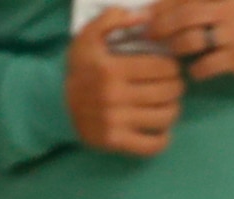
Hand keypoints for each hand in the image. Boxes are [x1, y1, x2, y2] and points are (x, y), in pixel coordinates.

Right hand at [66, 18, 185, 149]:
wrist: (57, 103)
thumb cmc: (81, 68)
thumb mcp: (89, 36)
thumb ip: (112, 19)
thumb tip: (145, 18)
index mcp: (111, 68)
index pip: (161, 67)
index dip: (172, 66)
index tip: (169, 67)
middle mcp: (114, 95)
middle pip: (167, 92)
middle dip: (176, 86)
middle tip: (173, 85)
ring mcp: (115, 121)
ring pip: (164, 117)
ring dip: (173, 109)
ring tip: (169, 103)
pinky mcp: (115, 142)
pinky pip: (151, 146)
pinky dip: (162, 139)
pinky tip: (161, 130)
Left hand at [145, 0, 233, 73]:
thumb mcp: (221, 2)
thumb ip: (193, 3)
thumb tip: (151, 9)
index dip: (163, 5)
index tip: (148, 16)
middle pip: (187, 15)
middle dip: (163, 26)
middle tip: (151, 35)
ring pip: (194, 39)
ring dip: (177, 47)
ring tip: (174, 51)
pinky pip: (208, 64)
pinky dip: (197, 70)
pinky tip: (194, 71)